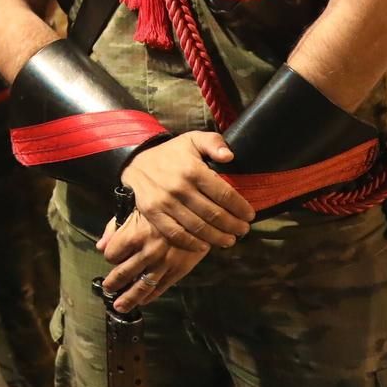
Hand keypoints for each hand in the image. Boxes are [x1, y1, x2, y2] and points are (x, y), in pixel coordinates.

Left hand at [98, 212, 209, 312]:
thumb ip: (116, 227)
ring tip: (120, 306)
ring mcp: (164, 263)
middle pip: (123, 273)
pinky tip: (143, 301)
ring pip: (141, 286)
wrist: (201, 213)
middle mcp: (147, 251)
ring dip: (128, 298)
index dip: (110, 256)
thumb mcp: (137, 209)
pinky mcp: (179, 270)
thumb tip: (100, 246)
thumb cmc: (165, 208)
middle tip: (108, 289)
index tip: (111, 258)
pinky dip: (150, 297)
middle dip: (113, 283)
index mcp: (135, 234)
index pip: (112, 254)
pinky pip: (161, 288)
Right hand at [120, 132, 253, 249]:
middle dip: (233, 225)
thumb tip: (229, 156)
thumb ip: (213, 142)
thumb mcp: (192, 139)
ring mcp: (164, 202)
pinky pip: (175, 234)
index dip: (240, 207)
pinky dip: (191, 244)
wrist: (136, 163)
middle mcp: (179, 187)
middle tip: (243, 230)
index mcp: (192, 170)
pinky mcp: (153, 213)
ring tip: (229, 240)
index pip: (224, 194)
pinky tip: (204, 246)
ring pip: (198, 227)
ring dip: (217, 238)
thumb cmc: (171, 154)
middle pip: (214, 214)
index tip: (250, 215)